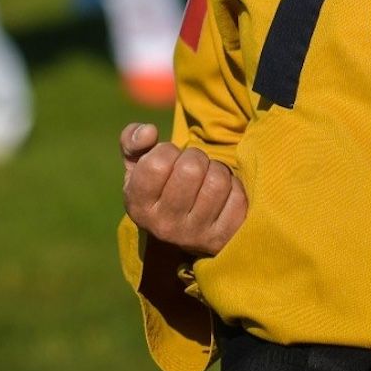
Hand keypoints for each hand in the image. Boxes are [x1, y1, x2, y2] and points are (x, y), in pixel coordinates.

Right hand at [120, 123, 246, 257]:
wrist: (183, 227)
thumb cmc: (159, 185)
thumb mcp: (137, 163)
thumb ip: (132, 140)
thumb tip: (149, 132)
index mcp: (138, 206)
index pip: (157, 163)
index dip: (167, 151)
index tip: (168, 159)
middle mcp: (163, 226)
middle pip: (191, 169)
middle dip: (195, 157)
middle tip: (191, 167)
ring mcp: (194, 236)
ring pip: (217, 181)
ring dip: (216, 170)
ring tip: (206, 178)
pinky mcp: (221, 238)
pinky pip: (237, 197)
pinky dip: (233, 187)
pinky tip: (221, 194)